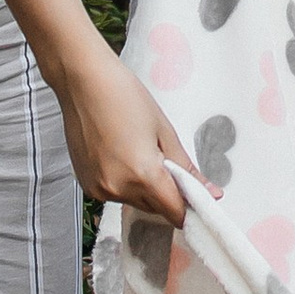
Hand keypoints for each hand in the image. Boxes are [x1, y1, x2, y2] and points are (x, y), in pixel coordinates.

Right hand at [57, 48, 195, 215]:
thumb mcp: (164, 130)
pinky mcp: (87, 186)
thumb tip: (210, 192)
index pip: (174, 211)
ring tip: (140, 152)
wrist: (84, 82)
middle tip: (167, 162)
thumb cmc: (123, 96)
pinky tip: (122, 156)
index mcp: (142, 174)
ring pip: (135, 202)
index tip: (196, 196)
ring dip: (145, 189)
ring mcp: (99, 189)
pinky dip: (125, 184)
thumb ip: (187, 168)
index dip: (189, 205)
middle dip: (167, 193)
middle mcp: (118, 188)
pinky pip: (116, 194)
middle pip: (155, 209)